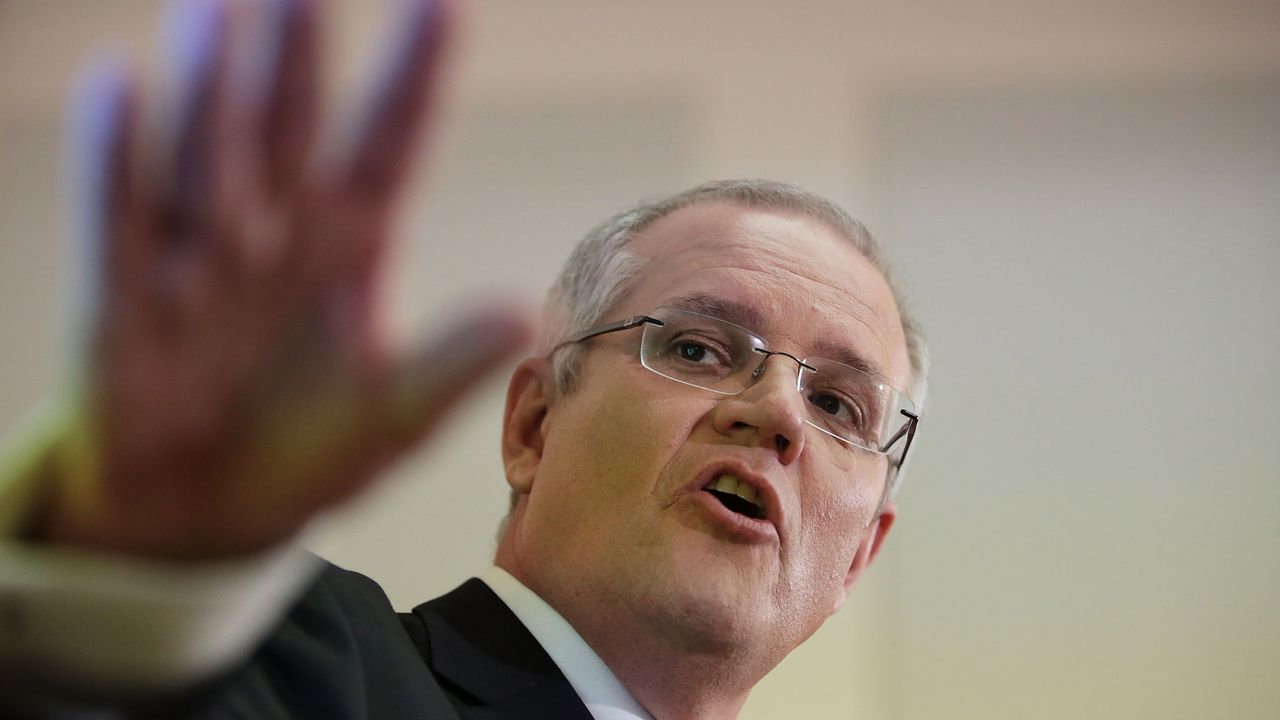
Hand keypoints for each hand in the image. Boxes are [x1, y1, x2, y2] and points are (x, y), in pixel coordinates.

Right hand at [23, 0, 530, 559]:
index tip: (443, 5)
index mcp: (351, 243)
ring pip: (208, 154)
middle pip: (292, 126)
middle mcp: (276, 228)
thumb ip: (447, 365)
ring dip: (216, 91)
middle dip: (301, 56)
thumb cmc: (308, 450)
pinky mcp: (125, 297)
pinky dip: (118, 161)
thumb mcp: (390, 414)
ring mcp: (198, 255)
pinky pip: (120, 221)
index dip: (414, 78)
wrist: (207, 509)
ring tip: (223, 11)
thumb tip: (521, 310)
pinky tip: (124, 86)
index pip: (389, 144)